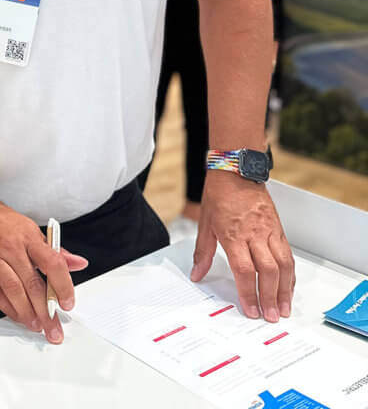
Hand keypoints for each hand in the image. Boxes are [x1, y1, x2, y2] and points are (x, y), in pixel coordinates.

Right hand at [0, 201, 88, 343]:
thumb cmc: (3, 222)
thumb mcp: (32, 229)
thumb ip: (56, 250)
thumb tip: (79, 264)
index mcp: (28, 237)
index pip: (52, 263)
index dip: (63, 286)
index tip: (67, 303)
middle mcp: (10, 248)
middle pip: (32, 284)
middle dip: (46, 312)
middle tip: (54, 329)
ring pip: (13, 292)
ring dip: (27, 314)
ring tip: (37, 326)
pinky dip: (8, 309)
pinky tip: (18, 316)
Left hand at [192, 171, 294, 321]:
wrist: (236, 171)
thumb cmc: (219, 195)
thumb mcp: (205, 223)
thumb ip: (203, 252)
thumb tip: (197, 274)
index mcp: (233, 234)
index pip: (244, 270)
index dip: (248, 292)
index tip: (250, 310)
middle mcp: (254, 234)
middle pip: (267, 271)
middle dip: (269, 297)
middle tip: (270, 316)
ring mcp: (269, 232)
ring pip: (283, 265)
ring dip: (285, 290)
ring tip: (284, 308)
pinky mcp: (279, 229)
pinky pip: (288, 256)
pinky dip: (290, 275)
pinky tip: (288, 287)